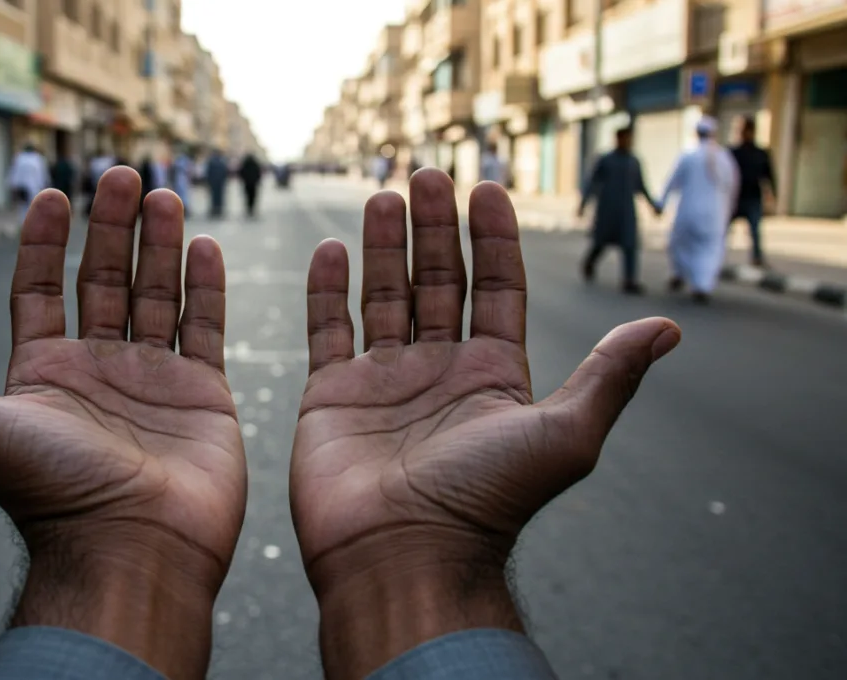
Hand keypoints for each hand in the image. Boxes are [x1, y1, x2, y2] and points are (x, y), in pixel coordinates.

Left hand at [0, 169, 244, 678]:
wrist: (129, 547)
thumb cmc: (46, 493)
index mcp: (42, 372)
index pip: (39, 289)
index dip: (43, 241)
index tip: (52, 194)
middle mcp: (97, 369)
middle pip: (102, 280)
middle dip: (111, 226)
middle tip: (123, 175)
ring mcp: (151, 379)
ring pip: (156, 294)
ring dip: (159, 244)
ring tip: (164, 195)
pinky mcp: (201, 394)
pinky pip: (204, 328)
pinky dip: (206, 286)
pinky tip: (203, 244)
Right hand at [292, 172, 679, 678]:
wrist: (402, 557)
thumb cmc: (485, 502)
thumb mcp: (564, 434)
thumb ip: (609, 376)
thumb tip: (669, 325)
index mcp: (494, 376)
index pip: (498, 288)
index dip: (494, 238)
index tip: (486, 187)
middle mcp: (440, 371)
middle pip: (438, 282)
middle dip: (436, 227)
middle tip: (428, 174)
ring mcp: (384, 381)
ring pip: (384, 296)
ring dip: (386, 245)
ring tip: (385, 194)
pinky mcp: (333, 396)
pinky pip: (328, 330)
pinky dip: (328, 290)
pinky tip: (331, 248)